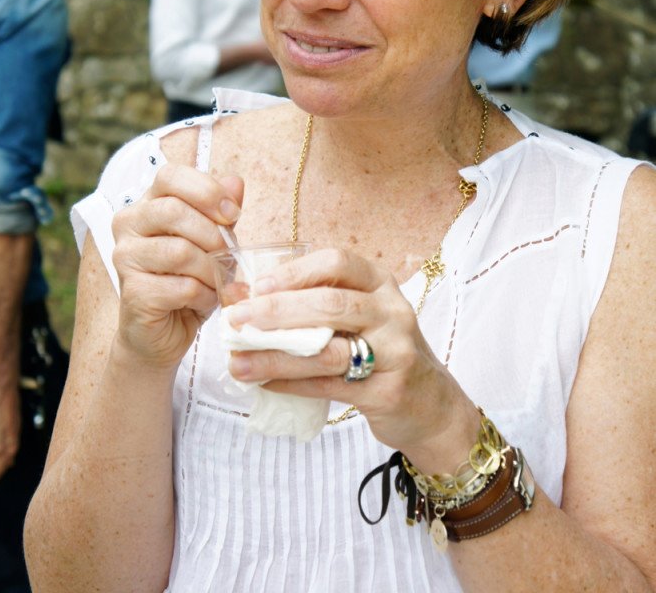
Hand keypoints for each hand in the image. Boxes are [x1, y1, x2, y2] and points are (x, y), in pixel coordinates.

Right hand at [111, 165, 243, 369]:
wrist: (163, 333)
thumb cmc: (188, 279)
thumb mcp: (211, 241)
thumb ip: (222, 211)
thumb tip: (235, 182)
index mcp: (147, 204)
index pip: (170, 176)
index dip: (206, 190)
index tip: (232, 213)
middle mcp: (128, 225)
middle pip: (174, 211)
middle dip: (213, 235)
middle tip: (228, 254)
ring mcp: (125, 258)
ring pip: (181, 252)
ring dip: (210, 270)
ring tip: (215, 282)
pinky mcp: (134, 293)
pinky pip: (183, 287)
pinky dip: (204, 295)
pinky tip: (202, 300)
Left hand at [224, 247, 478, 464]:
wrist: (431, 406)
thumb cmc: (380, 351)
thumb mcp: (355, 316)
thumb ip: (305, 301)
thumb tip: (238, 292)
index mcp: (381, 283)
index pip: (337, 262)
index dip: (295, 271)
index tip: (257, 285)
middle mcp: (393, 312)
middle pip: (330, 304)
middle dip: (277, 311)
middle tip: (236, 320)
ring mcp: (395, 352)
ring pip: (326, 351)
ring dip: (275, 356)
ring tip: (238, 362)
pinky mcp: (388, 392)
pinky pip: (329, 386)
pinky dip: (291, 384)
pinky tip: (265, 383)